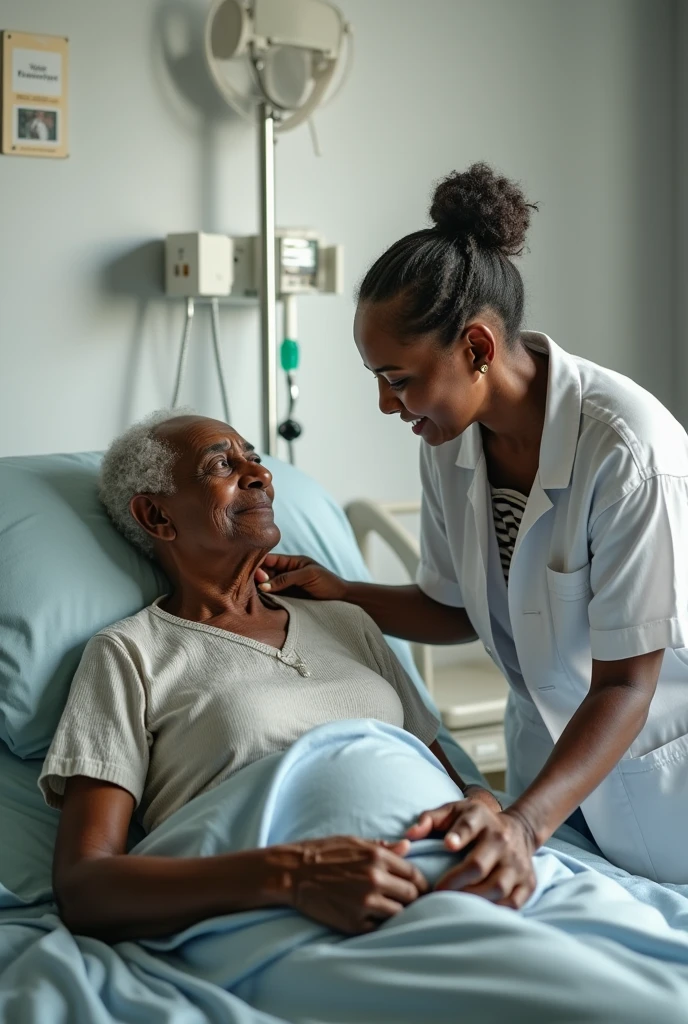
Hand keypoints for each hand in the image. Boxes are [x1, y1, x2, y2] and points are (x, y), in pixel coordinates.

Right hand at [256, 554, 347, 600]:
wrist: (341, 598)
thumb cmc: (328, 582)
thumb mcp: (308, 575)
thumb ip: (286, 578)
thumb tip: (264, 585)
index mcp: (292, 562)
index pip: (270, 559)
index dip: (258, 563)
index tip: (249, 571)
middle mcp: (287, 573)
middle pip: (265, 572)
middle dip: (256, 577)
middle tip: (251, 584)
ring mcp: (286, 586)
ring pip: (267, 585)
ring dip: (259, 588)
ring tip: (250, 592)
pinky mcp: (288, 598)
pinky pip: (273, 596)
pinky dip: (265, 598)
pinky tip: (258, 600)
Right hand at [268, 836, 428, 933]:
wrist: (293, 873)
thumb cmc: (323, 853)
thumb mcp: (354, 842)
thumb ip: (383, 847)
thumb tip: (407, 847)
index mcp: (377, 857)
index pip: (415, 874)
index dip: (421, 883)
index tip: (421, 888)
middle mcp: (375, 880)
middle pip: (412, 895)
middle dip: (414, 898)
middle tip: (411, 901)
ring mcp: (365, 903)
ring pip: (400, 914)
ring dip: (399, 912)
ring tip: (392, 910)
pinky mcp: (354, 923)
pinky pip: (380, 927)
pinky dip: (380, 923)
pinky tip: (374, 917)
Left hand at [407, 797, 535, 908]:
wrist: (518, 831)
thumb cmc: (475, 824)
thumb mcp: (454, 811)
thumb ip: (430, 819)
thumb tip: (410, 835)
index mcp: (481, 819)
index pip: (469, 826)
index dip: (458, 835)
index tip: (447, 845)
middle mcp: (502, 840)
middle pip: (479, 865)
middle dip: (455, 881)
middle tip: (436, 892)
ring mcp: (517, 863)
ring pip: (496, 887)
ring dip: (472, 899)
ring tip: (453, 905)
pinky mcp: (528, 883)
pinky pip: (512, 903)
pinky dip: (493, 910)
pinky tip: (476, 911)